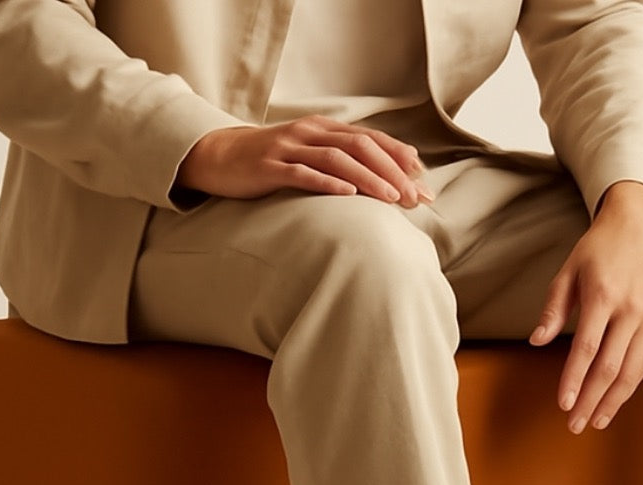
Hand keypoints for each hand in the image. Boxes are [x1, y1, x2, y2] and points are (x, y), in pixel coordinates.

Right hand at [177, 115, 433, 207]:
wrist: (219, 157)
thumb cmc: (271, 163)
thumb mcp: (308, 156)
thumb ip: (338, 162)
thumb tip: (379, 182)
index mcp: (324, 129)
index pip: (370, 139)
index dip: (398, 156)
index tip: (422, 179)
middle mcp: (310, 132)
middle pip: (360, 147)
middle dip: (391, 171)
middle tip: (414, 196)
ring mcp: (289, 148)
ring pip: (336, 159)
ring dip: (368, 179)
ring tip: (391, 198)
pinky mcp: (270, 167)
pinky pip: (303, 174)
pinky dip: (327, 183)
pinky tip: (347, 196)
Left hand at [528, 181, 642, 433]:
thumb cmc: (600, 249)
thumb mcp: (569, 270)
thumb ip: (553, 308)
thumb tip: (537, 341)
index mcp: (604, 295)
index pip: (587, 348)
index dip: (574, 379)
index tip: (563, 404)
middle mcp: (631, 311)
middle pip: (610, 367)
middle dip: (590, 400)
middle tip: (574, 424)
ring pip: (631, 372)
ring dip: (611, 402)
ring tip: (594, 422)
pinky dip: (629, 388)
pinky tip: (613, 403)